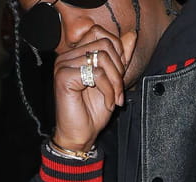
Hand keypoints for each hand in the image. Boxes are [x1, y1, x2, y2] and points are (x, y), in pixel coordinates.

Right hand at [52, 28, 136, 152]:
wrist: (81, 135)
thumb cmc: (93, 111)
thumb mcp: (113, 81)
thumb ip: (120, 58)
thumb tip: (132, 35)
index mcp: (76, 54)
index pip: (100, 33)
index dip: (117, 52)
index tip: (119, 76)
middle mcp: (67, 56)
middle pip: (104, 44)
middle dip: (118, 69)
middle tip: (118, 90)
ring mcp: (63, 65)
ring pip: (102, 58)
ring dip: (115, 82)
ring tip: (114, 98)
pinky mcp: (64, 77)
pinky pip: (96, 73)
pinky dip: (108, 90)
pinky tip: (107, 103)